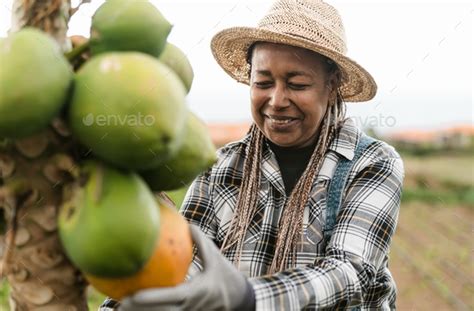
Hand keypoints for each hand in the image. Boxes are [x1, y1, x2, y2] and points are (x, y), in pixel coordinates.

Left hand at [118, 225, 254, 310]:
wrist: (239, 299)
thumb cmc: (226, 275)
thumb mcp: (216, 257)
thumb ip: (201, 241)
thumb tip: (186, 223)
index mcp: (194, 292)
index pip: (169, 297)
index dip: (150, 298)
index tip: (132, 296)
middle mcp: (189, 307)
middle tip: (120, 303)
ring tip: (123, 308)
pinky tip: (139, 308)